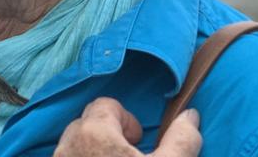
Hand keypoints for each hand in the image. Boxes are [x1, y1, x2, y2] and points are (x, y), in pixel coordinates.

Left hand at [54, 97, 200, 156]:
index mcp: (93, 132)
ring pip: (74, 143)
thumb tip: (190, 115)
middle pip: (86, 123)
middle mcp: (67, 145)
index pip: (105, 104)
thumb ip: (181, 139)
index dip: (126, 120)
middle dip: (108, 134)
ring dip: (94, 150)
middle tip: (130, 156)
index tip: (139, 142)